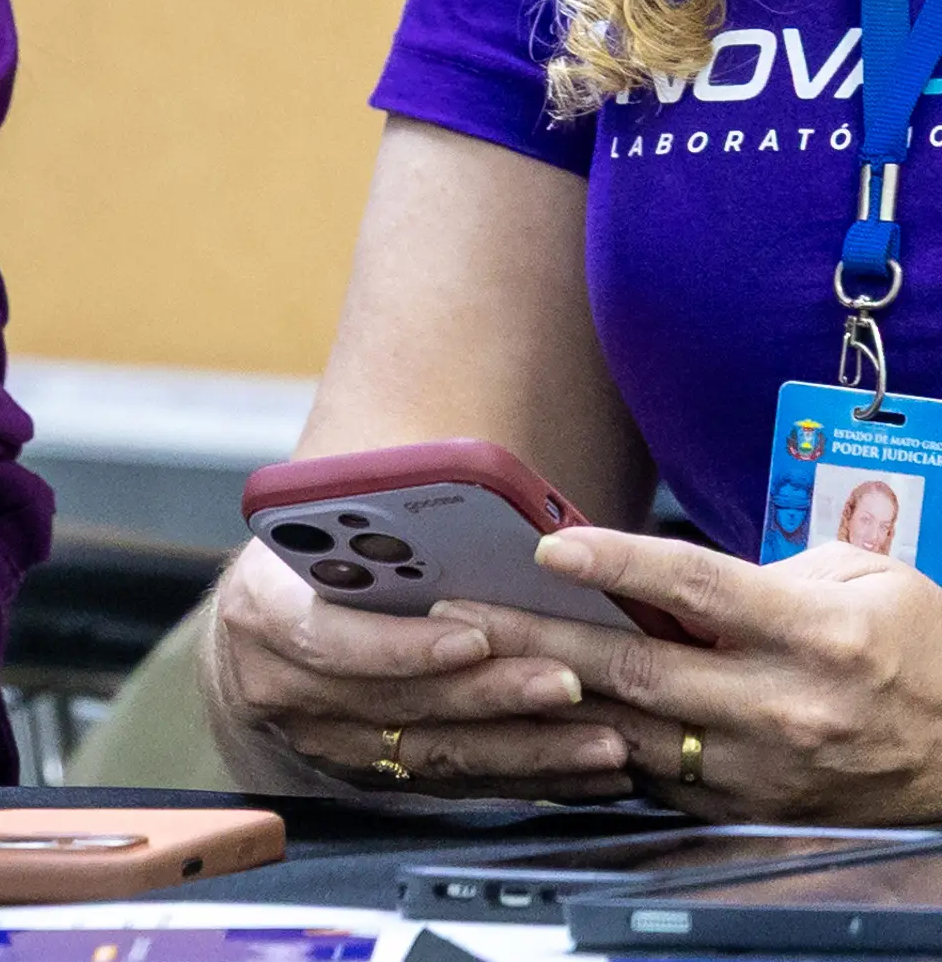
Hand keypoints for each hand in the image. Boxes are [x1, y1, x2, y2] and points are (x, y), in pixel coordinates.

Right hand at [202, 540, 628, 796]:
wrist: (273, 626)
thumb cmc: (319, 560)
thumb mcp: (328, 526)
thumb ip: (385, 530)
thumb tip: (487, 521)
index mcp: (261, 609)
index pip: (328, 637)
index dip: (403, 644)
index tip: (476, 637)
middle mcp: (280, 686)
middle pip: (396, 703)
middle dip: (489, 696)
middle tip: (567, 683)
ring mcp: (323, 742)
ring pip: (435, 755)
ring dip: (528, 751)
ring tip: (604, 740)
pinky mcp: (368, 778)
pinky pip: (458, 784)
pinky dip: (529, 778)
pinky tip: (590, 773)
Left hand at [443, 526, 941, 819]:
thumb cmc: (918, 651)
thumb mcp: (865, 579)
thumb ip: (764, 569)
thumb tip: (665, 574)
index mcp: (817, 633)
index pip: (698, 589)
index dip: (618, 564)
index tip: (549, 545)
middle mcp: (784, 706)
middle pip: (636, 668)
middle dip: (535, 638)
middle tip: (458, 610)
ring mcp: (763, 768)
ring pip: (627, 731)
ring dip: (541, 699)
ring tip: (469, 666)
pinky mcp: (745, 809)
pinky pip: (648, 777)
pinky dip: (587, 746)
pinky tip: (530, 720)